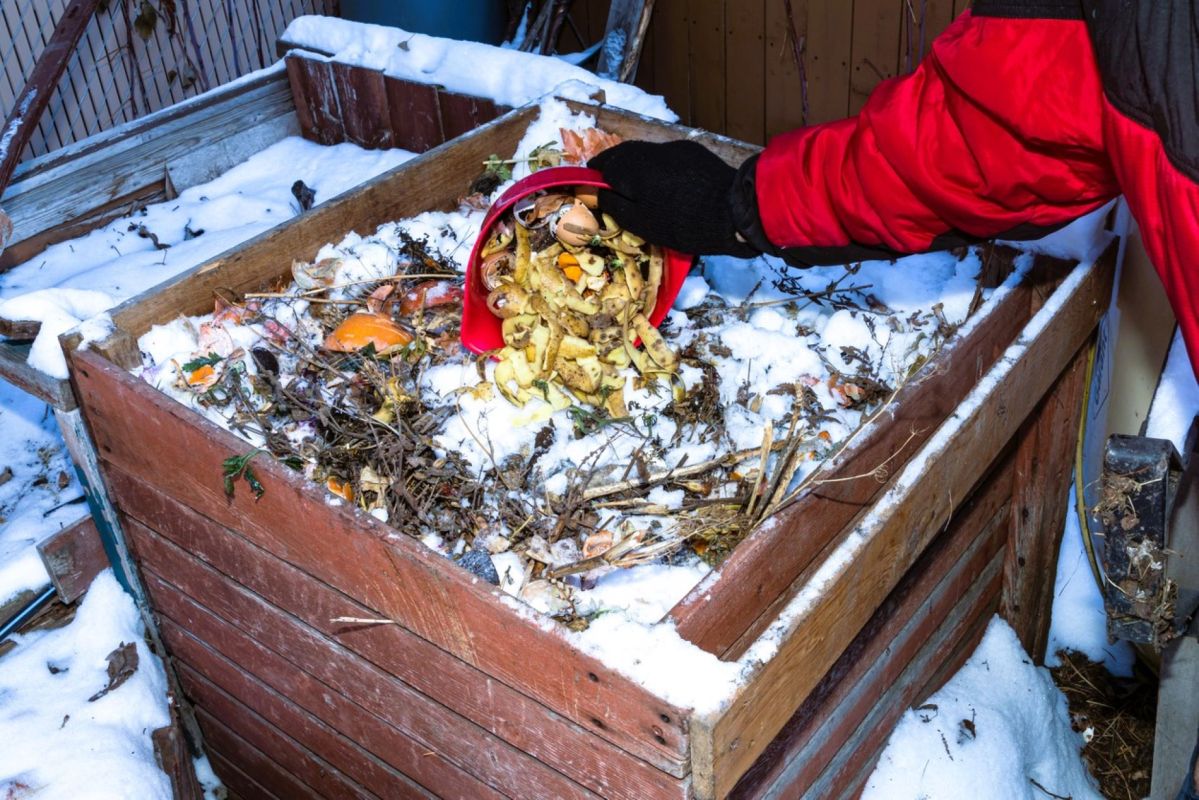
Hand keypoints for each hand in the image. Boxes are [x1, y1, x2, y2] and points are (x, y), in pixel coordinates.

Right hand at [589, 140, 757, 256]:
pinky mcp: (695, 152)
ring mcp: (676, 148)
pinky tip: (668, 187)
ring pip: (648, 155)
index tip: (591, 184)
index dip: (595, 174)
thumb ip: (615, 205)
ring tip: (639, 189)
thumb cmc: (682, 223)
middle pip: (625, 154)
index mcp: (634, 165)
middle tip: (613, 186)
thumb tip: (598, 192)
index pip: (604, 163)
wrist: (734, 212)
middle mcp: (652, 149)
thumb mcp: (641, 223)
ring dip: (638, 168)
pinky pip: (668, 159)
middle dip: (616, 168)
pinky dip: (660, 169)